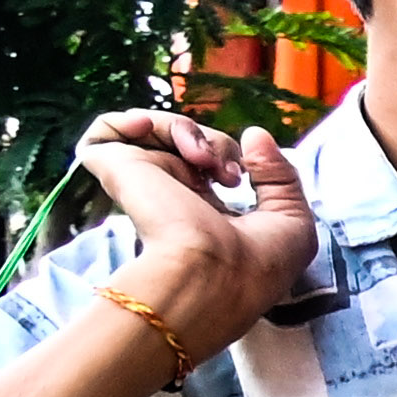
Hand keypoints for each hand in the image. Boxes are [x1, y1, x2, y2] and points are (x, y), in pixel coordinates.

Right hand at [70, 111, 311, 357]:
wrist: (210, 275)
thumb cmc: (257, 263)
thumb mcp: (291, 220)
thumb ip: (280, 175)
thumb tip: (254, 133)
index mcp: (207, 211)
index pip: (209, 164)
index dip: (231, 154)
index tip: (242, 175)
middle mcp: (171, 197)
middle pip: (187, 142)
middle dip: (215, 142)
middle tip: (227, 174)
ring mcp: (143, 183)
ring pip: (155, 131)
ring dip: (182, 129)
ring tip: (201, 159)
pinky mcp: (116, 172)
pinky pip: (105, 133)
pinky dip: (124, 120)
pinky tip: (145, 126)